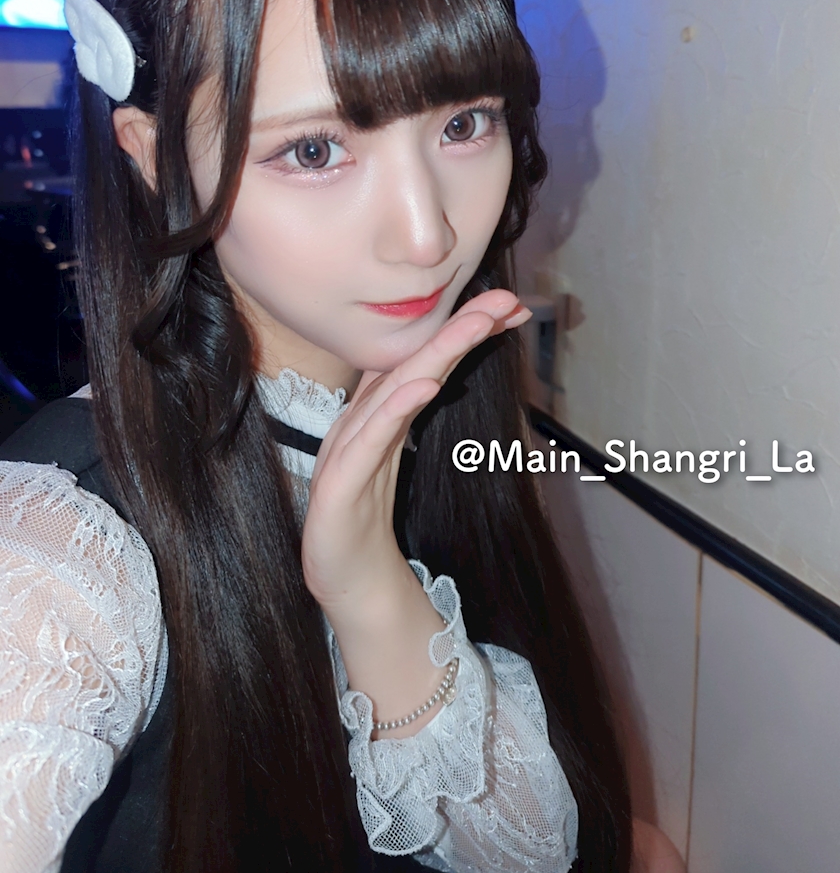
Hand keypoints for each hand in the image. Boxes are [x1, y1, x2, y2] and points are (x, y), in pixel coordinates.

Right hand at [300, 288, 532, 611]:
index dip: (462, 332)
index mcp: (382, 415)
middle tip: (501, 301)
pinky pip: (371, 441)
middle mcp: (365, 422)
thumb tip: (431, 373)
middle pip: (413, 365)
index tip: (508, 308)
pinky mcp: (341, 483)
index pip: (425, 362)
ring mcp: (351, 450)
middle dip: (458, 329)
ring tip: (473, 326)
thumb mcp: (388, 456)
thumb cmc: (363, 517)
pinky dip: (396, 409)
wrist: (346, 580)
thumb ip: (402, 413)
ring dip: (435, 354)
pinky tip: (425, 386)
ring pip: (396, 391)